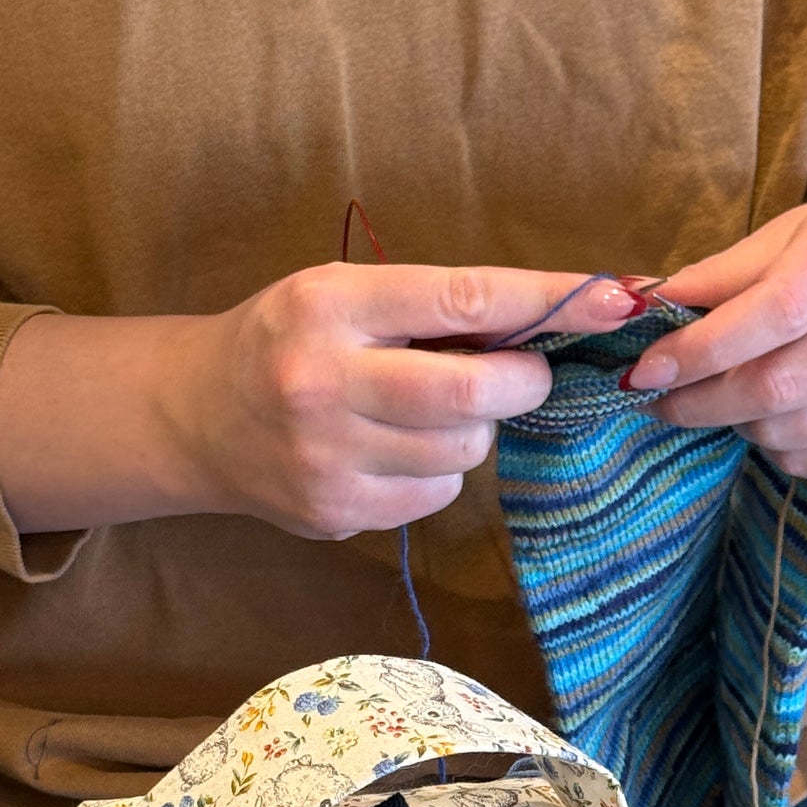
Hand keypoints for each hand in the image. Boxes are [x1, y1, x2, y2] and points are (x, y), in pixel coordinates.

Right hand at [0, 263, 639, 537]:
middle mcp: (324, 381)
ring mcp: (327, 457)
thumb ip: (431, 308)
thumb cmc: (290, 340)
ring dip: (471, 430)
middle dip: (520, 384)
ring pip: (462, 453)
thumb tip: (550, 320)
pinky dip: (437, 475)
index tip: (612, 299)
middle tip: (519, 375)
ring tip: (427, 411)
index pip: (464, 300)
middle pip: (473, 393)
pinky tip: (396, 452)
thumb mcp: (343, 295)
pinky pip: (434, 498)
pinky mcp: (335, 511)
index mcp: (331, 306)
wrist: (195, 415)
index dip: (546, 302)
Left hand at [627, 190, 806, 478]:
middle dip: (701, 401)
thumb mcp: (793, 232)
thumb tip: (643, 309)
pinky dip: (777, 445)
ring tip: (723, 396)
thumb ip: (721, 274)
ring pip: (792, 430)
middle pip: (779, 386)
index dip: (700, 349)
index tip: (645, 369)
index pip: (771, 314)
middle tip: (661, 399)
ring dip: (737, 422)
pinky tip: (770, 416)